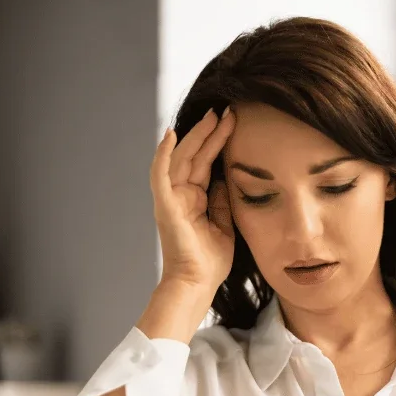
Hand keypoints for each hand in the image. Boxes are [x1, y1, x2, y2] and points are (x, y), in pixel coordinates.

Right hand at [150, 107, 236, 292]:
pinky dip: (164, 154)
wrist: (198, 284)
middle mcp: (181, 195)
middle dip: (211, 132)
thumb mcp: (225, 224)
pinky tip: (171, 134)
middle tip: (227, 111)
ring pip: (182, 159)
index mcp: (196, 199)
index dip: (219, 142)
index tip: (234, 123)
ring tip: (213, 116)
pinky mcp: (165, 205)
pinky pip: (160, 175)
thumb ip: (223, 199)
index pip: (207, 163)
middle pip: (196, 155)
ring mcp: (171, 198)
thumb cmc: (211, 261)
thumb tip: (228, 176)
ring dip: (196, 136)